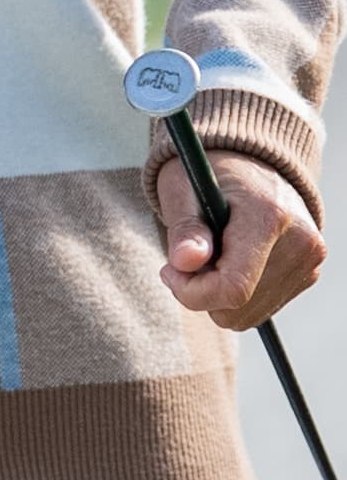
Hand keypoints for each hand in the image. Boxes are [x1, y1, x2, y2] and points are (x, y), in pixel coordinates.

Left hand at [158, 151, 326, 331]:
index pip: (233, 286)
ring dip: (218, 294)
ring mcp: (309, 261)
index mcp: (268, 215)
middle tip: (188, 255)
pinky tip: (231, 260)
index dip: (191, 291)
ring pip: (248, 315)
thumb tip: (184, 261)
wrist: (251, 164)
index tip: (169, 270)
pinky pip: (260, 308)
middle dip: (201, 290)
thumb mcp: (183, 186)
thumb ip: (185, 226)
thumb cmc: (208, 173)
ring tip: (211, 253)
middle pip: (239, 307)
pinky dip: (237, 294)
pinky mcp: (308, 273)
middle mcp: (300, 243)